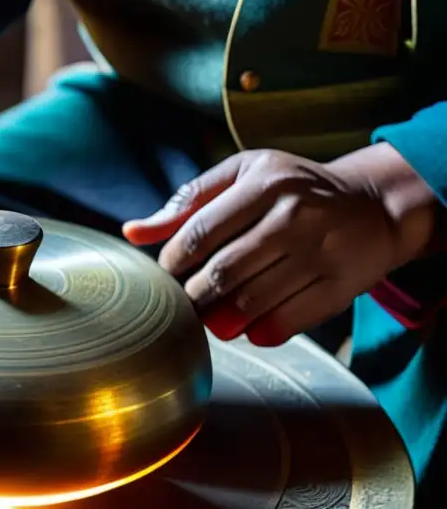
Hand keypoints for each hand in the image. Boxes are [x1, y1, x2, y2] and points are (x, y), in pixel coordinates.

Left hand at [122, 145, 439, 345]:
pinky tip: (246, 328)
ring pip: (250, 301)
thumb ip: (188, 202)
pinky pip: (286, 322)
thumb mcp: (243, 176)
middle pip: (221, 272)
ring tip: (209, 319)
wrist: (375, 204)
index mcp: (265, 181)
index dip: (172, 263)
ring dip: (219, 320)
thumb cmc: (293, 189)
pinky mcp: (343, 285)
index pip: (199, 233)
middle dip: (192, 297)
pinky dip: (258, 332)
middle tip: (182, 305)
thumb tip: (132, 231)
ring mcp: (322, 251)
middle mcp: (295, 214)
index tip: (166, 276)